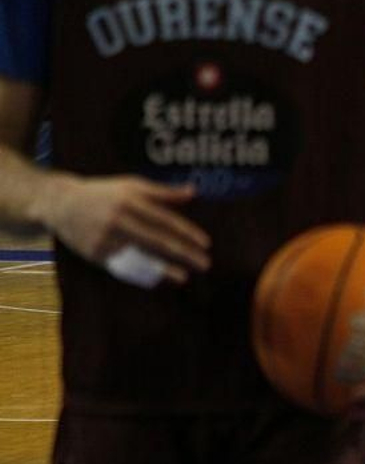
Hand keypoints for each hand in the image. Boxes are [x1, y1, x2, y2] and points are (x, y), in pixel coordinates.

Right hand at [44, 175, 209, 283]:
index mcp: (130, 201)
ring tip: (184, 278)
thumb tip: (193, 192)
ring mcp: (105, 239)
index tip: (206, 244)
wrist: (60, 202)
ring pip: (140, 257)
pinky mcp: (94, 253)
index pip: (164, 219)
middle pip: (156, 240)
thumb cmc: (103, 193)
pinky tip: (157, 278)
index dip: (187, 232)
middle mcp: (118, 220)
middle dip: (183, 253)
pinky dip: (141, 274)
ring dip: (163, 269)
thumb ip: (162, 192)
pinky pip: (122, 266)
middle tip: (204, 264)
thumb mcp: (131, 185)